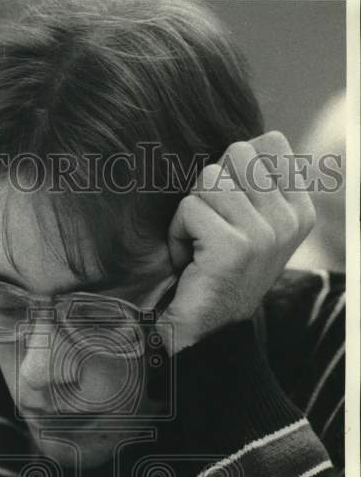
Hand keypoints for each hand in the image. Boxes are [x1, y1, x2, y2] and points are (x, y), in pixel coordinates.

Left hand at [161, 131, 315, 353]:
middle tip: (207, 228)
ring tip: (197, 248)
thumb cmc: (217, 274)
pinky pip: (190, 208)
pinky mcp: (234, 247)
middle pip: (237, 153)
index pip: (269, 142)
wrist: (206, 333)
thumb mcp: (249, 225)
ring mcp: (266, 233)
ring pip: (209, 179)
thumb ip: (253, 184)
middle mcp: (289, 219)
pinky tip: (187, 262)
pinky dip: (177, 234)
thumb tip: (234, 148)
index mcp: (300, 209)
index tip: (227, 210)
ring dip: (190, 214)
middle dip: (209, 187)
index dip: (233, 168)